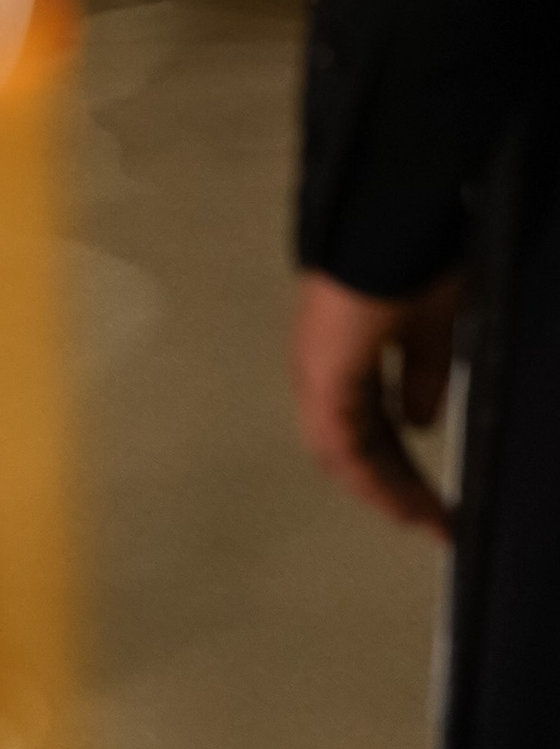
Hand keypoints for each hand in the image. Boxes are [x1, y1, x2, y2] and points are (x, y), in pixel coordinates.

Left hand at [291, 269, 459, 534]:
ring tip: (423, 520)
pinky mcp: (320, 377)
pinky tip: (400, 502)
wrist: (386, 228)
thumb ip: (422, 376)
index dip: (399, 462)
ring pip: (341, 451)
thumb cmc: (408, 266)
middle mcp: (322, 368)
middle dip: (395, 485)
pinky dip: (369, 477)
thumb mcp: (429, 331)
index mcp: (344, 354)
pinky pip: (339, 443)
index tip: (434, 497)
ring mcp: (315, 372)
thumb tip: (417, 422)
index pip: (367, 424)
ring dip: (383, 489)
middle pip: (353, 444)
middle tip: (433, 520)